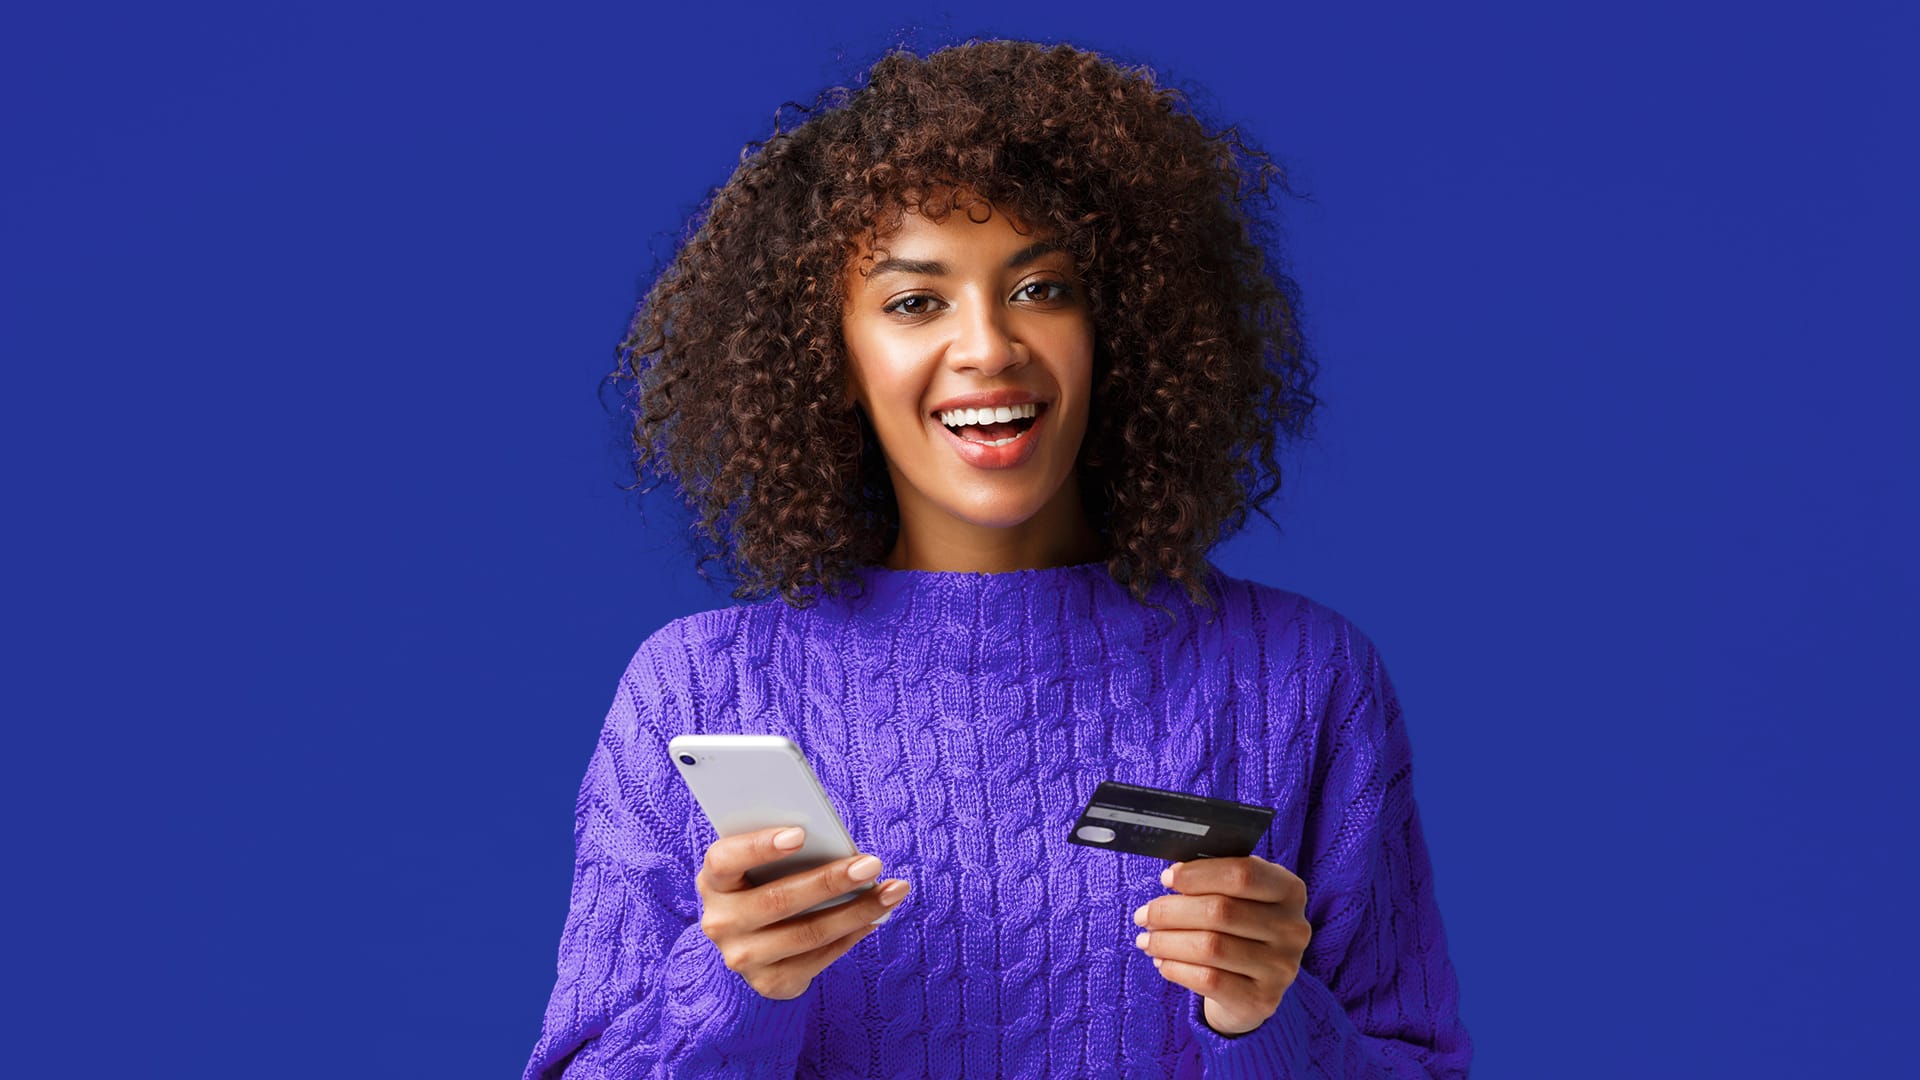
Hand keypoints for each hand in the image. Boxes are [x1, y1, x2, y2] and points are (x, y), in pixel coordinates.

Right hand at [696, 826, 910, 1000]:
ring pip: (807, 933)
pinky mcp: (769, 982)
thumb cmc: (765, 885)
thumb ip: (787, 852)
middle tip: (872, 864)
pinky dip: (851, 935)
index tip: (801, 834)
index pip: (725, 860)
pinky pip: (818, 958)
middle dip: (831, 881)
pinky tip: (875, 918)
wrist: (753, 944)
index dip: (759, 846)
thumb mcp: (762, 866)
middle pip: (778, 900)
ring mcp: (742, 957)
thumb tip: (839, 847)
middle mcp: (720, 922)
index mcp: (713, 881)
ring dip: (856, 911)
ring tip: (891, 891)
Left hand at [1133, 855, 1310, 1035]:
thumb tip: (1172, 876)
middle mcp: (1293, 928)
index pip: (1242, 874)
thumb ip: (1214, 881)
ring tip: (1146, 940)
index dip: (1199, 874)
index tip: (1167, 878)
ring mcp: (1282, 967)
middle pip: (1220, 911)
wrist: (1253, 987)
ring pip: (1210, 947)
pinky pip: (1208, 980)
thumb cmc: (1238, 930)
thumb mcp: (1238, 899)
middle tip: (1144, 916)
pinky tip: (1162, 962)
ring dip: (1167, 942)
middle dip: (1171, 912)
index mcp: (1289, 890)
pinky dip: (1177, 968)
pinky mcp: (1263, 1000)